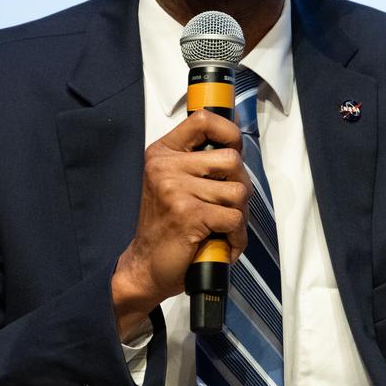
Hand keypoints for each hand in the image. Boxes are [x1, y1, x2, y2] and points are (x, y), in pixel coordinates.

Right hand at [111, 109, 250, 338]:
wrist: (146, 266)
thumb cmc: (168, 224)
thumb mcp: (176, 180)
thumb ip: (201, 157)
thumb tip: (236, 128)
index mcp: (163, 153)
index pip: (203, 120)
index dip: (229, 131)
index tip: (234, 148)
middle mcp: (165, 167)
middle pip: (232, 159)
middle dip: (240, 184)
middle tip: (225, 204)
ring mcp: (175, 190)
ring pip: (239, 191)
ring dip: (238, 214)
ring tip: (220, 225)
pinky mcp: (189, 215)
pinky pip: (235, 218)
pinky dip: (236, 236)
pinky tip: (221, 242)